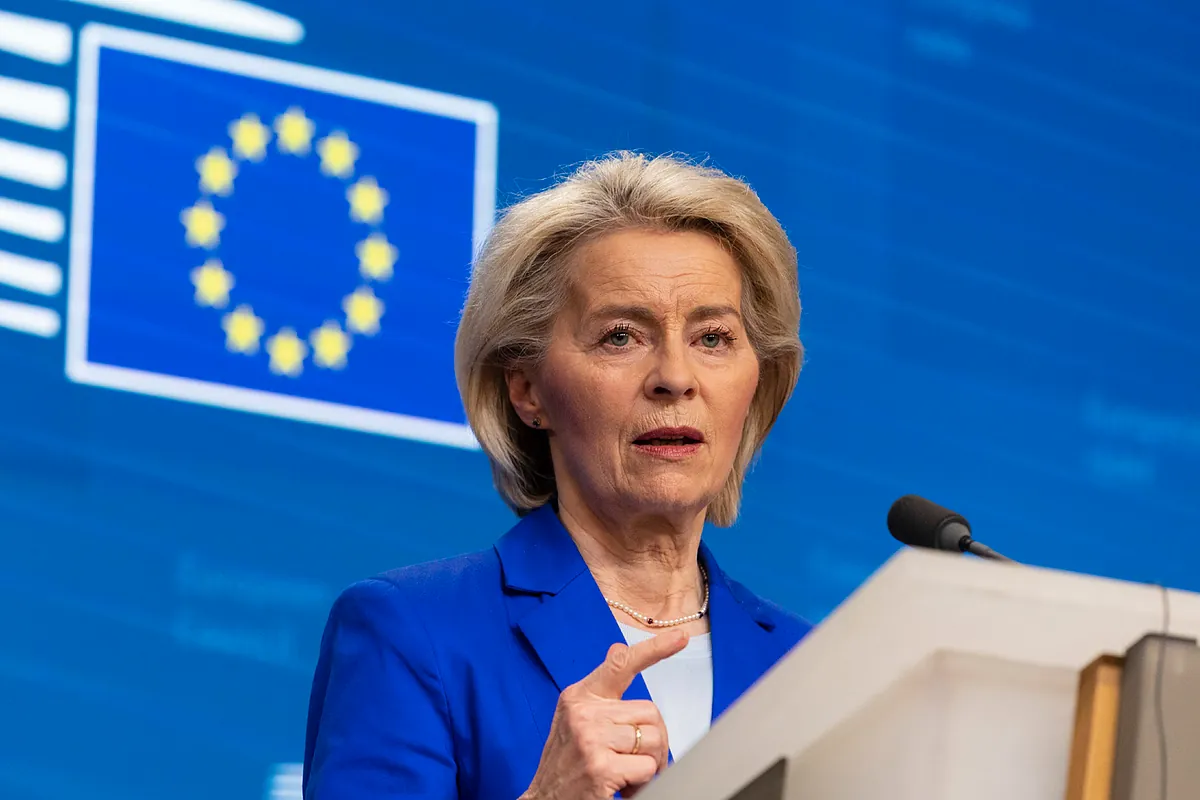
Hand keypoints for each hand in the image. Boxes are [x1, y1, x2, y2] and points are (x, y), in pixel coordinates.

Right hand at [521, 629, 688, 799]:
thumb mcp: (575, 719)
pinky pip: (647, 768)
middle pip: (650, 712)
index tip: (680, 638)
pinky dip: (642, 782)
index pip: (620, 664)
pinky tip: (622, 787)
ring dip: (649, 764)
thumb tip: (618, 650)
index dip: (654, 649)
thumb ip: (601, 690)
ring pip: (653, 740)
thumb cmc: (564, 764)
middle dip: (653, 740)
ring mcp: (590, 739)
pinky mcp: (600, 767)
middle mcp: (583, 713)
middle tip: (636, 760)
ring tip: (626, 774)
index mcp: (579, 696)